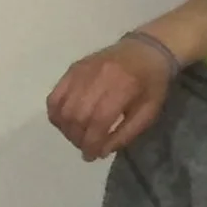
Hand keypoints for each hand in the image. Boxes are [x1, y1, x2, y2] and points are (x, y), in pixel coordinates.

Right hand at [48, 39, 172, 160]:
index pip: (98, 121)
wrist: (145, 50)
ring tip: (77, 138)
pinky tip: (64, 123)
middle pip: (77, 115)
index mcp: (121, 88)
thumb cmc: (151, 84)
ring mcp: (81, 72)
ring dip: (65, 129)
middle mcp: (97, 78)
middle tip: (85, 149)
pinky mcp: (72, 69)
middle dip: (78, 138)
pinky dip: (55, 113)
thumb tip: (102, 151)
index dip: (92, 142)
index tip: (92, 156)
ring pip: (62, 107)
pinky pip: (55, 95)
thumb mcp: (149, 112)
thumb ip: (126, 133)